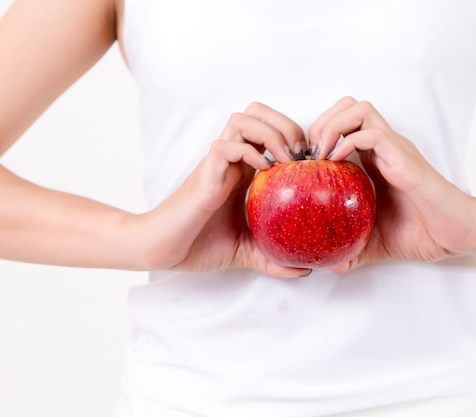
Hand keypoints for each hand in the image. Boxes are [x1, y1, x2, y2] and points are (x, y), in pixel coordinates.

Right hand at [134, 102, 310, 277]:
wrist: (165, 250)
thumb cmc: (200, 245)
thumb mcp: (248, 252)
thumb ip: (274, 259)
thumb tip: (306, 270)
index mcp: (244, 170)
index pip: (269, 129)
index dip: (293, 136)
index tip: (310, 163)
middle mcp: (232, 160)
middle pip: (257, 112)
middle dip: (285, 124)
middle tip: (299, 155)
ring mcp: (217, 164)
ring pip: (242, 119)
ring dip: (270, 132)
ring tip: (284, 160)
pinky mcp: (205, 174)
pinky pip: (225, 146)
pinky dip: (248, 151)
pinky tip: (263, 171)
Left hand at [309, 97, 475, 271]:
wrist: (457, 236)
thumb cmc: (422, 235)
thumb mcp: (374, 244)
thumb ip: (350, 250)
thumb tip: (325, 264)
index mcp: (375, 160)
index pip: (343, 123)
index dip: (318, 135)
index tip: (304, 164)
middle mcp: (384, 148)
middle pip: (347, 106)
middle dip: (321, 122)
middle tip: (310, 155)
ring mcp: (395, 150)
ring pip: (358, 109)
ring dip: (332, 125)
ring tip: (321, 155)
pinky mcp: (404, 159)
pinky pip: (373, 134)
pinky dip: (348, 142)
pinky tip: (337, 163)